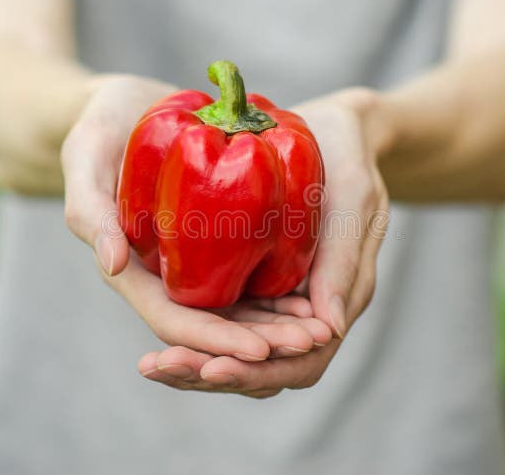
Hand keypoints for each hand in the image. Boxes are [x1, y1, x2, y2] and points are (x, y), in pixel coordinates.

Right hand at [61, 75, 332, 361]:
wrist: (127, 107)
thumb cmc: (100, 126)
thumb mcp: (87, 154)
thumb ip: (90, 207)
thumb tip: (113, 265)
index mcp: (130, 272)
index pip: (175, 321)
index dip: (217, 340)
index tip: (262, 350)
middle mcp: (164, 276)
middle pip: (215, 326)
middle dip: (262, 341)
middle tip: (312, 340)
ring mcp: (192, 263)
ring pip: (238, 311)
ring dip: (278, 326)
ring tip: (322, 326)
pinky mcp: (216, 244)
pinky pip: (249, 277)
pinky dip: (279, 294)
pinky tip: (315, 292)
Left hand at [140, 89, 390, 396]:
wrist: (333, 131)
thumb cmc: (349, 157)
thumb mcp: (353, 197)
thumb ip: (343, 259)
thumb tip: (327, 330)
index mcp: (338, 302)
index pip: (298, 362)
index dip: (255, 371)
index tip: (210, 367)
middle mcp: (306, 312)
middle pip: (260, 368)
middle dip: (209, 372)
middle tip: (158, 369)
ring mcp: (277, 299)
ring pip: (237, 351)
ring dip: (196, 361)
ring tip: (150, 366)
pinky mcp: (254, 279)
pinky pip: (225, 318)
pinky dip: (196, 332)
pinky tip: (160, 332)